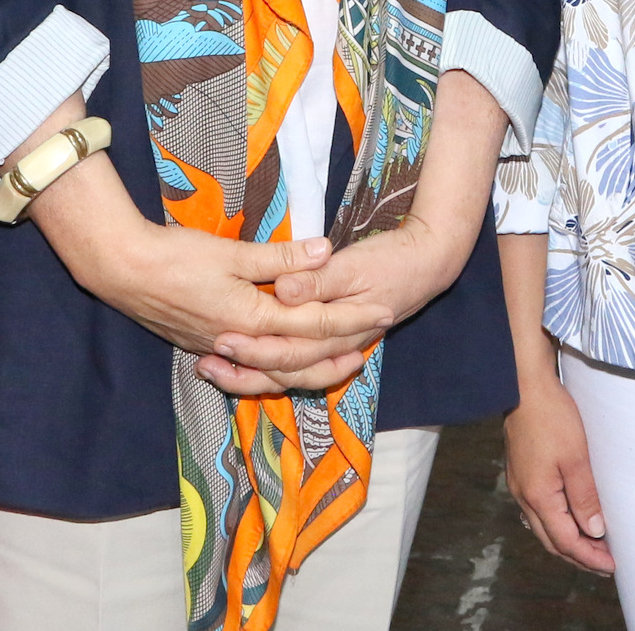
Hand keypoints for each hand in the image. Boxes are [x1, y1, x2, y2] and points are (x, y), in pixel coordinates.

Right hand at [31, 170, 389, 396]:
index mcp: (251, 319)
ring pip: (276, 370)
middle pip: (299, 359)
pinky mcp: (204, 344)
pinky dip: (276, 367)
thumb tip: (325, 250)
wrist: (121, 270)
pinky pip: (252, 367)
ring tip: (337, 361)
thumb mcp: (230, 252)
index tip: (383, 311)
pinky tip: (283, 362)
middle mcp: (239, 342)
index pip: (314, 324)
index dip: (351, 318)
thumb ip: (279, 258)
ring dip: (309, 367)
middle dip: (338, 352)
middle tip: (372, 344)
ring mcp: (220, 347)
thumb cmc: (175, 256)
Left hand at [199, 205, 483, 394]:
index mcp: (339, 329)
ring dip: (251, 375)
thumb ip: (318, 280)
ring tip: (212, 369)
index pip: (291, 350)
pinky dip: (268, 366)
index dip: (255, 348)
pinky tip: (242, 360)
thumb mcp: (355, 264)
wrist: (429, 262)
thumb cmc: (393, 259)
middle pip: (285, 370)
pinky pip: (296, 363)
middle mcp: (335, 347)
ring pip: (288, 374)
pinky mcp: (331, 338)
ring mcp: (334, 346)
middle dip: (244, 369)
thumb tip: (284, 291)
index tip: (221, 339)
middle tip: (205, 361)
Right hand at [502, 361, 611, 573]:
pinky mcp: (521, 474)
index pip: (565, 542)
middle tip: (605, 563)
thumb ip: (585, 497)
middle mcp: (525, 497)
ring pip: (544, 527)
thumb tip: (594, 531)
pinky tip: (572, 518)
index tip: (611, 566)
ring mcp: (520, 486)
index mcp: (538, 497)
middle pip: (552, 541)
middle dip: (579, 556)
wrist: (525, 387)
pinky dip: (558, 522)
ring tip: (593, 545)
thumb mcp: (576, 458)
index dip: (589, 557)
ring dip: (568, 541)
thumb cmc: (552, 418)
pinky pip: (539, 511)